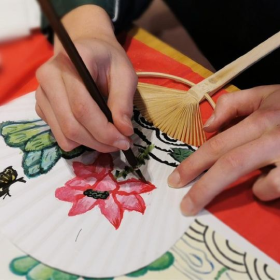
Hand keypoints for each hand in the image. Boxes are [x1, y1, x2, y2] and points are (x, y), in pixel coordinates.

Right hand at [35, 5, 136, 152]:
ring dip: (91, 144)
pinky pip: (60, 135)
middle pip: (71, 125)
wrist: (86, 50)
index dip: (104, 130)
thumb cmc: (108, 60)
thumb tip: (124, 132)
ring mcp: (41, 93)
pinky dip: (80, 141)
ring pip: (64, 135)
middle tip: (120, 144)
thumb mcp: (125, 74)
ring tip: (109, 139)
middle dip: (99, 141)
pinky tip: (93, 131)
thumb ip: (123, 102)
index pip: (82, 106)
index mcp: (70, 62)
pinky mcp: (41, 107)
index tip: (124, 141)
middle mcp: (49, 77)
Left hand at [168, 85, 279, 214]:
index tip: (175, 181)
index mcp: (261, 118)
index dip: (192, 164)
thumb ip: (233, 104)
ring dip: (248, 190)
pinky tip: (267, 183)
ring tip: (247, 185)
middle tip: (185, 206)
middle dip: (203, 189)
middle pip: (229, 166)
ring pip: (259, 185)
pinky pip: (278, 190)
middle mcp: (274, 137)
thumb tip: (207, 125)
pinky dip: (267, 191)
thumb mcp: (266, 94)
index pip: (216, 145)